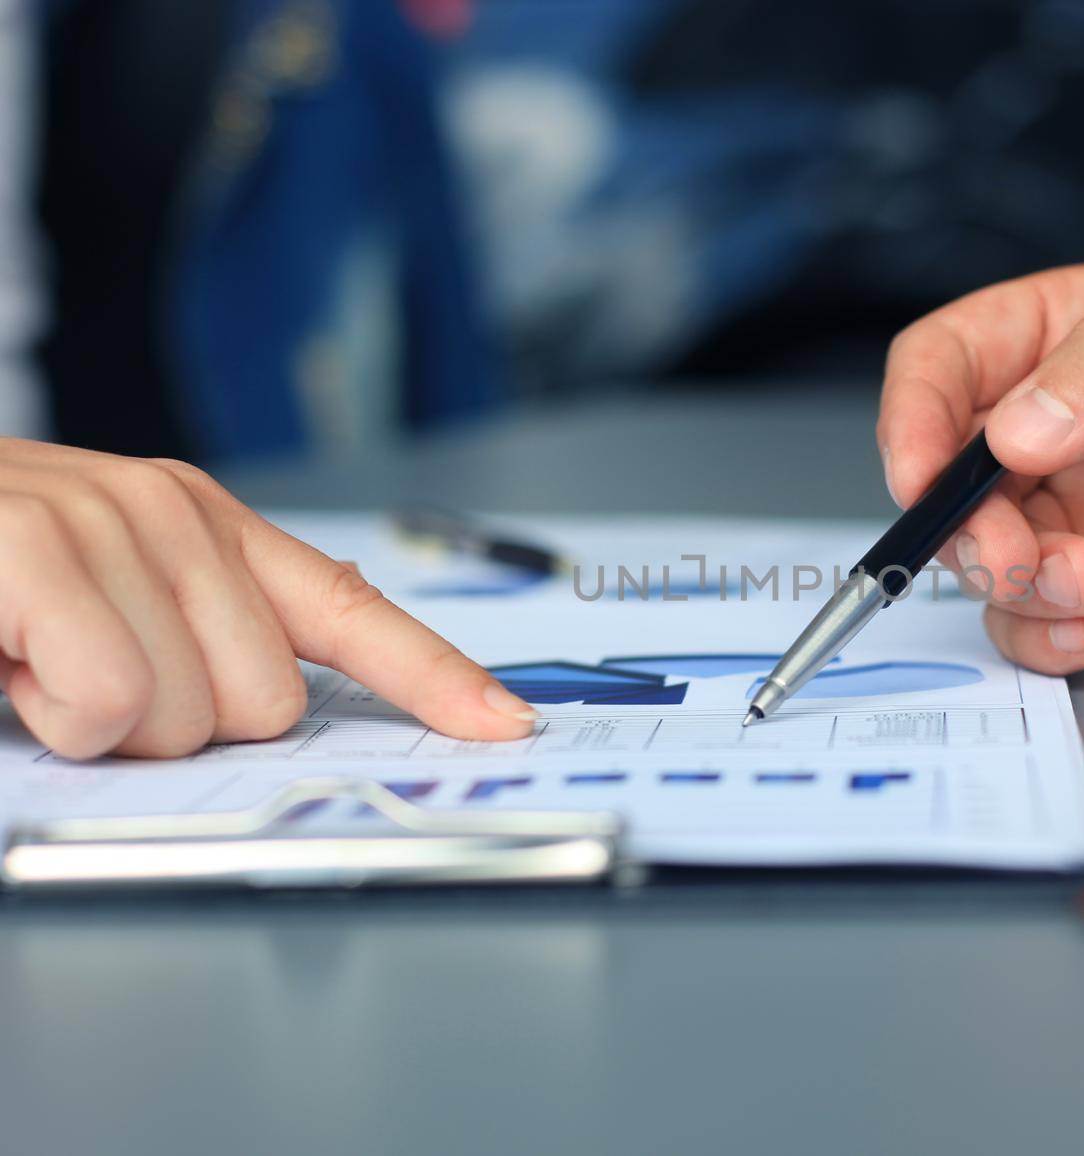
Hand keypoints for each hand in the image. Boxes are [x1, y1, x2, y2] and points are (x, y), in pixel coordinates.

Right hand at [0, 440, 538, 757]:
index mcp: (214, 530)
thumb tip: (286, 716)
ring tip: (30, 654)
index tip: (506, 726)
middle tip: (81, 671)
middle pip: (267, 708)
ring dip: (95, 723)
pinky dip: (46, 714)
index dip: (438, 678)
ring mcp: (110, 523)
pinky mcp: (37, 549)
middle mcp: (180, 516)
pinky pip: (105, 705)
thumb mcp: (109, 595)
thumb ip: (206, 639)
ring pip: (184, 718)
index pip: (356, 611)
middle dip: (170, 727)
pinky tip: (4, 653)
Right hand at [879, 264, 1083, 671]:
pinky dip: (1046, 636)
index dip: (915, 413)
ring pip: (983, 558)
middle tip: (1014, 552)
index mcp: (1081, 340)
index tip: (920, 472)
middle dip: (961, 523)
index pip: (950, 362)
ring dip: (1012, 583)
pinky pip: (1039, 624)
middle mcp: (1069, 431)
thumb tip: (1016, 427)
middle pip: (948, 476)